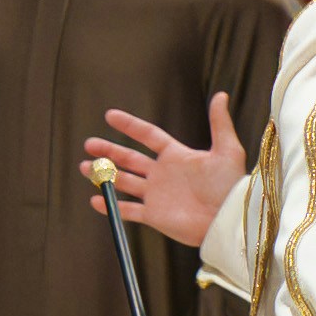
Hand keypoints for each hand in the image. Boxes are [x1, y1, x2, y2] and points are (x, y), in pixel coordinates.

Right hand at [86, 94, 247, 249]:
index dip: (129, 125)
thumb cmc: (230, 186)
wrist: (227, 219)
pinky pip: (128, 210)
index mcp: (176, 156)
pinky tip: (95, 199)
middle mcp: (163, 174)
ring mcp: (157, 195)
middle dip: (108, 151)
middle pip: (129, 158)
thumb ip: (220, 123)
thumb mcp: (227, 150)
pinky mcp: (154, 215)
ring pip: (124, 182)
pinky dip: (111, 206)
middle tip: (89, 144)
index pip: (148, 136)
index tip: (110, 115)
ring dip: (104, 175)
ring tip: (84, 167)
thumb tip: (221, 95)